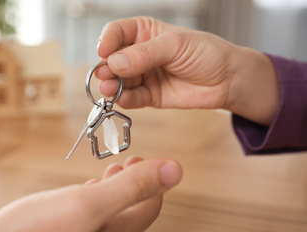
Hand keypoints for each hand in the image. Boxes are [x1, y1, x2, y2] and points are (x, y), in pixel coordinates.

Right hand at [0, 156, 181, 231]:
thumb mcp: (91, 204)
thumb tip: (173, 171)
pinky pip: (91, 211)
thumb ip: (132, 187)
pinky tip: (87, 188)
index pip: (151, 206)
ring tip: (114, 169)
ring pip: (113, 208)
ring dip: (118, 186)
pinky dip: (96, 194)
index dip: (156, 181)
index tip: (151, 159)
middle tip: (134, 160)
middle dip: (137, 181)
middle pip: (133, 207)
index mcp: (116, 231)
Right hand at [97, 17, 278, 125]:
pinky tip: (123, 99)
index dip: (107, 41)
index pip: (116, 33)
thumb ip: (144, 54)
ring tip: (110, 89)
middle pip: (113, 59)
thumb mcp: (175, 45)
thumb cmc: (206, 53)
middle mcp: (139, 54)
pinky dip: (125, 99)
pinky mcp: (149, 96)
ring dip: (112, 85)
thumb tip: (114, 62)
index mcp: (144, 32)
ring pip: (119, 80)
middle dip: (107, 67)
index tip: (103, 52)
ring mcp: (143, 76)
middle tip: (105, 75)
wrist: (226, 80)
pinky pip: (132, 98)